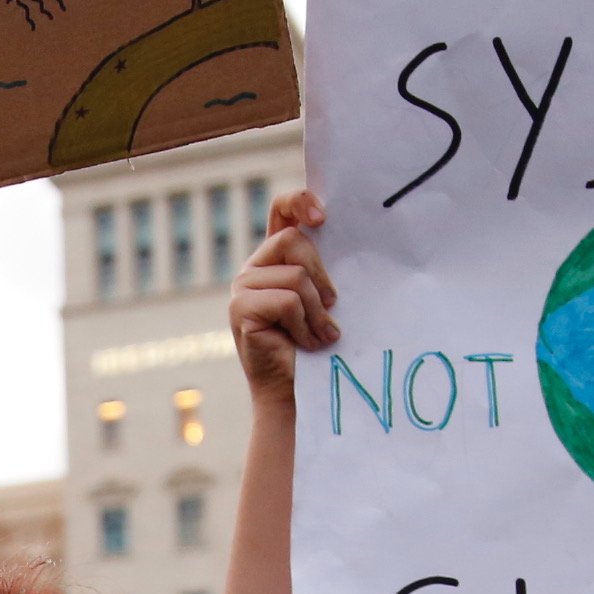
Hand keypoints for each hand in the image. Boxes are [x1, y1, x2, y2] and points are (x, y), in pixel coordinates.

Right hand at [232, 193, 338, 403]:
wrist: (295, 391)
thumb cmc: (317, 346)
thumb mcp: (324, 298)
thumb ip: (325, 269)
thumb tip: (352, 237)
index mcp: (275, 258)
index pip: (281, 210)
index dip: (300, 201)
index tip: (323, 217)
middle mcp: (254, 267)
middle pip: (294, 241)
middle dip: (322, 276)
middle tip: (332, 307)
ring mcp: (242, 288)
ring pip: (295, 277)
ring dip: (317, 312)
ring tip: (320, 336)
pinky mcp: (240, 309)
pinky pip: (287, 302)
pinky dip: (305, 326)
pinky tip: (305, 344)